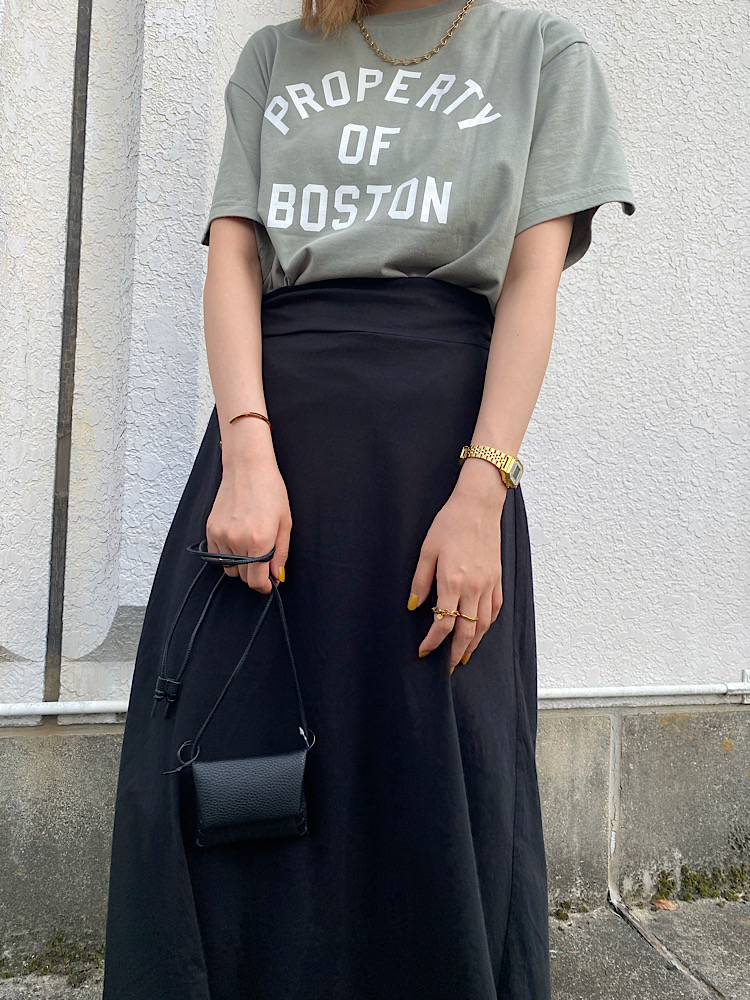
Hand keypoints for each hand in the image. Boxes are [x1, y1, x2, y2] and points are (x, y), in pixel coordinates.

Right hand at [206, 445, 291, 594]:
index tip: (268, 584)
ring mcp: (221, 536)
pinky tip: (237, 540)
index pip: (256, 581)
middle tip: (263, 561)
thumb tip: (277, 576)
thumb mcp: (285, 523)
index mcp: (259, 541)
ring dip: (240, 566)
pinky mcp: (210, 530)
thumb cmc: (270, 491)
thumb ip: (281, 553)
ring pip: (228, 568)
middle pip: (242, 577)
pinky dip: (227, 555)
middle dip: (254, 574)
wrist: (247, 468)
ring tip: (250, 547)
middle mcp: (237, 541)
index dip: (264, 586)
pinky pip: (216, 556)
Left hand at [408, 461, 506, 671]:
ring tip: (464, 656)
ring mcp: (489, 584)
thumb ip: (420, 580)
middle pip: (467, 631)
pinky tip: (480, 631)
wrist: (479, 506)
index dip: (433, 641)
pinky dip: (487, 626)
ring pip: (484, 625)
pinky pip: (495, 610)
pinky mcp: (497, 579)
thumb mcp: (426, 549)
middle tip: (448, 667)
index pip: (443, 623)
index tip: (424, 650)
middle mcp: (473, 587)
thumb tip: (415, 606)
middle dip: (456, 653)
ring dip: (474, 644)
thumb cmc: (449, 524)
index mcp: (452, 581)